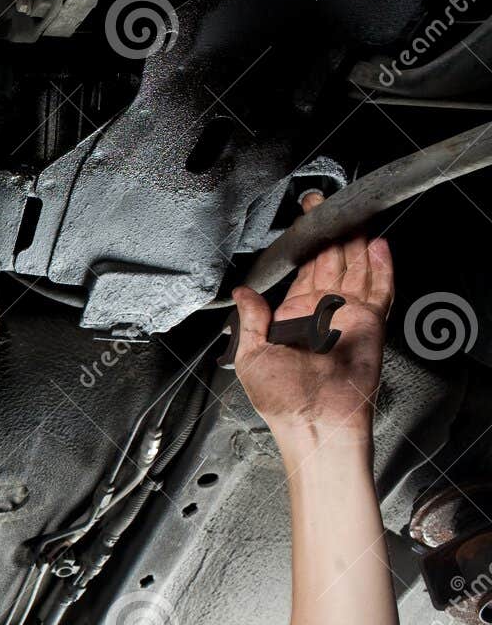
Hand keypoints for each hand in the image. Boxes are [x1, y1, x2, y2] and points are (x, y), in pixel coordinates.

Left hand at [229, 190, 393, 442]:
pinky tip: (377, 246)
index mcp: (292, 318)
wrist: (313, 420)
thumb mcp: (252, 355)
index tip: (301, 222)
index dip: (302, 247)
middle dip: (328, 234)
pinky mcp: (370, 322)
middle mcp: (322, 312)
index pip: (301, 273)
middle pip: (330, 263)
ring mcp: (348, 315)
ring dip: (354, 242)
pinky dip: (382, 266)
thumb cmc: (282, 399)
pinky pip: (380, 288)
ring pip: (356, 268)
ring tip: (350, 215)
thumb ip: (250, 319)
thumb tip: (242, 293)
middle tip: (324, 205)